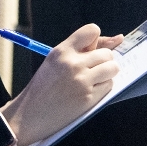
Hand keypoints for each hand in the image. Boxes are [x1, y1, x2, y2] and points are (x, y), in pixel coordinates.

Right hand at [3, 24, 119, 145]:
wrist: (30, 114)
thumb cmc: (42, 88)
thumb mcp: (54, 62)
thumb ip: (79, 50)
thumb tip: (117, 40)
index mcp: (61, 51)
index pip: (92, 31)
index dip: (98, 40)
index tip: (94, 49)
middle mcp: (73, 63)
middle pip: (107, 53)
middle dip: (104, 61)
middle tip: (92, 70)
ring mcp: (82, 81)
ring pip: (113, 68)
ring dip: (107, 74)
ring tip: (93, 80)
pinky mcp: (89, 97)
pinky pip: (109, 85)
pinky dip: (103, 87)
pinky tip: (89, 91)